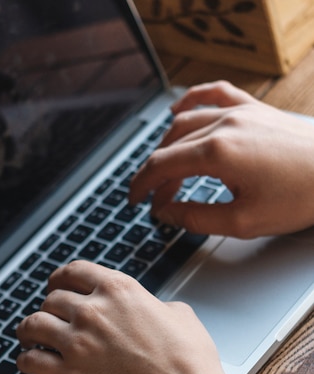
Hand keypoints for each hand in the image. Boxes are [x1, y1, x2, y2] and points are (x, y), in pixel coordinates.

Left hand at [16, 260, 290, 373]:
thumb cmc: (189, 363)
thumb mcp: (180, 315)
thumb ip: (155, 305)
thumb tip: (151, 309)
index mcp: (119, 290)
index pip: (75, 271)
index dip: (61, 277)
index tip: (57, 284)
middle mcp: (92, 310)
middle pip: (51, 299)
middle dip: (48, 308)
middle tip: (49, 316)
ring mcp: (76, 342)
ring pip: (32, 324)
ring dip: (28, 330)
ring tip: (28, 336)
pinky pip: (30, 360)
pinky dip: (26, 360)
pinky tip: (29, 362)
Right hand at [129, 80, 313, 237]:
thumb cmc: (300, 197)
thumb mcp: (242, 222)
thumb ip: (196, 218)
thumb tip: (166, 213)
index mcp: (217, 153)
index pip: (161, 166)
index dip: (141, 186)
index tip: (134, 201)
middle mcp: (224, 125)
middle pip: (170, 146)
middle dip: (156, 175)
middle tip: (155, 199)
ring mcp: (239, 112)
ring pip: (185, 122)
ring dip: (168, 147)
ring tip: (165, 171)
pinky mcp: (254, 108)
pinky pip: (214, 94)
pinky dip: (191, 101)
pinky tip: (178, 110)